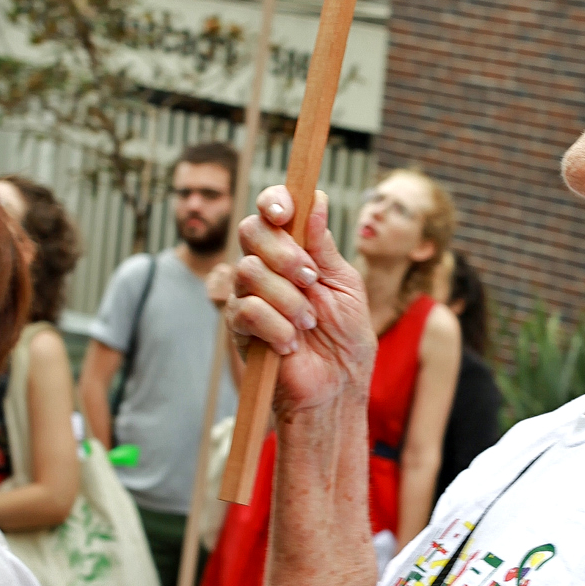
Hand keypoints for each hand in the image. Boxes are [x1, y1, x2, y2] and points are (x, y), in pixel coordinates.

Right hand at [225, 188, 372, 419]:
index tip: (284, 211)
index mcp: (295, 252)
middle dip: (284, 253)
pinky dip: (276, 326)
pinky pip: (244, 309)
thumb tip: (314, 201)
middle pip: (251, 232)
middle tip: (310, 279)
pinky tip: (291, 342)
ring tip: (308, 322)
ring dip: (288, 298)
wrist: (336, 384)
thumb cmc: (346, 335)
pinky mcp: (238, 326)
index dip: (273, 201)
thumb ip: (325, 247)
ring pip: (249, 271)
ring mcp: (248, 295)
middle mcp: (266, 268)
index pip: (271, 212)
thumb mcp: (345, 285)